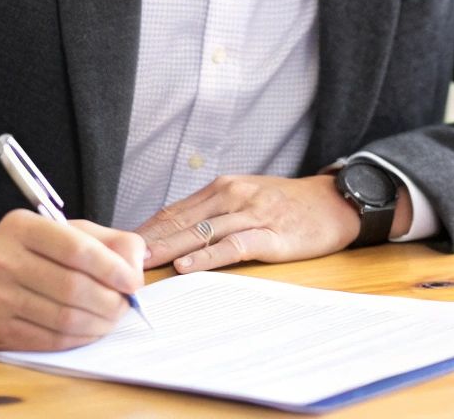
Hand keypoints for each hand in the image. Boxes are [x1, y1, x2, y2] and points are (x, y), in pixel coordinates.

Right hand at [0, 210, 145, 350]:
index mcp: (21, 227)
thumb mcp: (71, 231)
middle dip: (111, 301)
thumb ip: (111, 243)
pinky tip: (90, 329)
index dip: (113, 269)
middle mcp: (1, 261)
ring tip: (112, 317)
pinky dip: (80, 338)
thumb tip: (135, 271)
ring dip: (100, 323)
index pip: (76, 249)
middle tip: (127, 305)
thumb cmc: (36, 249)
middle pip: (73, 288)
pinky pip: (51, 341)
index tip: (134, 282)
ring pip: (64, 319)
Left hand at [136, 173, 406, 273]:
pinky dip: (207, 256)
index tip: (121, 246)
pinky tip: (187, 265)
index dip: (147, 228)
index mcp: (224, 187)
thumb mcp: (247, 197)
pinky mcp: (271, 235)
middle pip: (182, 220)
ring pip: (201, 232)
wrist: (335, 202)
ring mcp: (252, 214)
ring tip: (143, 264)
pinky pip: (232, 246)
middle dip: (149, 241)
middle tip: (119, 258)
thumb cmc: (288, 204)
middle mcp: (234, 196)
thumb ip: (214, 211)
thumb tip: (176, 232)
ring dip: (169, 249)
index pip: (175, 209)